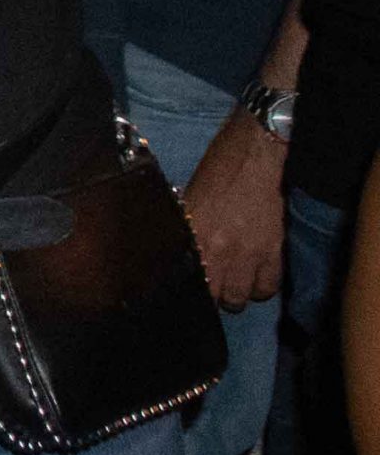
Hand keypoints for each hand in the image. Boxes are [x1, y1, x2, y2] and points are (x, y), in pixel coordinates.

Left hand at [184, 106, 287, 307]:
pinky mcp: (273, 252)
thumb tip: (180, 251)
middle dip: (214, 296)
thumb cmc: (217, 172)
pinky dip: (264, 287)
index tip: (191, 289)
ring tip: (236, 284)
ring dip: (238, 294)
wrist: (254, 157)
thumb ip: (187, 229)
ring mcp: (247, 254)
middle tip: (216, 287)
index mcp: (191, 236)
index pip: (188, 280)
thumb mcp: (189, 200)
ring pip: (241, 297)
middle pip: (215, 296)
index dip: (190, 290)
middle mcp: (217, 250)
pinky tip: (258, 278)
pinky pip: (269, 286)